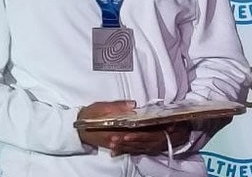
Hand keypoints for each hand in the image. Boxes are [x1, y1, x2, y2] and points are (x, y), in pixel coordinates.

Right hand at [77, 101, 191, 155]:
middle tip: (173, 127)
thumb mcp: (100, 107)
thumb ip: (116, 107)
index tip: (166, 122)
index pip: (138, 129)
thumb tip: (132, 105)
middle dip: (157, 133)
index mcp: (115, 129)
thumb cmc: (89, 115)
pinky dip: (145, 143)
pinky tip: (154, 140)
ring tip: (168, 132)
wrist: (78, 128)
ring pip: (139, 143)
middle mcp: (119, 140)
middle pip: (141, 138)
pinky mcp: (118, 145)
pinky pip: (134, 146)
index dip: (153, 126)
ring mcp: (118, 144)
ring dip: (154, 138)